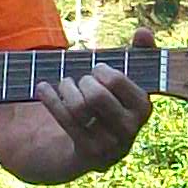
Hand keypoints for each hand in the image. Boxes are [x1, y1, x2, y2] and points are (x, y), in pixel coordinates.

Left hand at [35, 28, 153, 175]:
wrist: (99, 145)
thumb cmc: (113, 102)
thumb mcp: (127, 79)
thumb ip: (140, 53)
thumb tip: (144, 32)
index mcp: (143, 108)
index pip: (116, 80)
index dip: (101, 71)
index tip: (96, 70)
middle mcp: (130, 130)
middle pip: (96, 95)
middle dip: (82, 81)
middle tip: (80, 80)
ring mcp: (110, 147)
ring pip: (79, 108)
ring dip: (66, 88)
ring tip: (64, 84)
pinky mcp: (89, 156)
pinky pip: (66, 121)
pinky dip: (51, 100)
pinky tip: (42, 89)